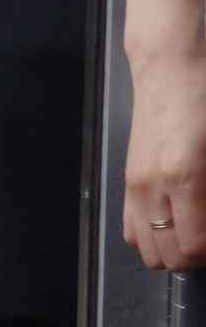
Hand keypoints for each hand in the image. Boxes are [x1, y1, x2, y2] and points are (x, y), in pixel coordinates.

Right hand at [129, 53, 205, 269]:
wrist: (170, 69)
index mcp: (184, 177)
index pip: (195, 245)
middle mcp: (153, 187)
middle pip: (170, 256)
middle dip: (197, 257)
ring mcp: (135, 185)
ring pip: (147, 250)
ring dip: (174, 252)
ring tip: (196, 235)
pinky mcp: (128, 180)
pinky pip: (131, 230)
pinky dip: (152, 238)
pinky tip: (174, 224)